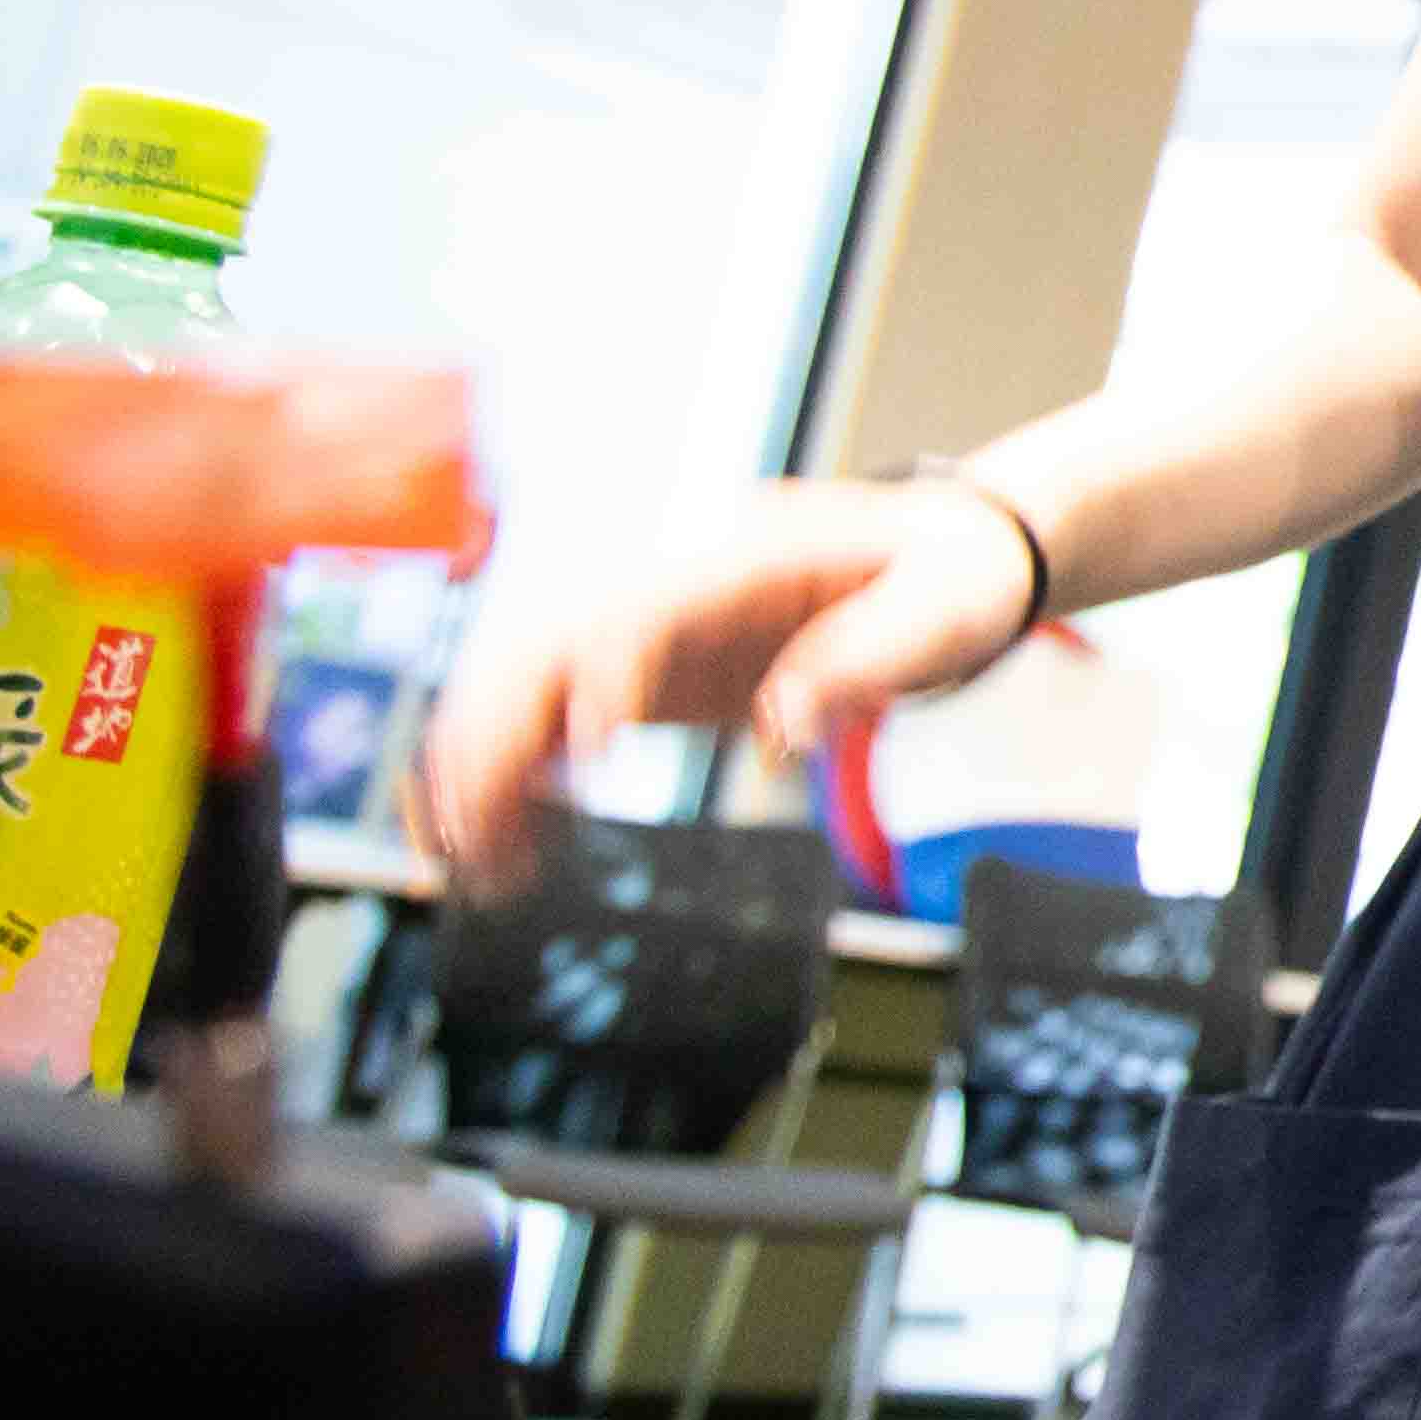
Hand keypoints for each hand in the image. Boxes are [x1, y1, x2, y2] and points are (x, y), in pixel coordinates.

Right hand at [409, 478, 1042, 879]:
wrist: (947, 552)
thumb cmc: (949, 576)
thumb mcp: (939, 613)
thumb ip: (863, 664)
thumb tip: (787, 730)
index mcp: (741, 561)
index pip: (638, 614)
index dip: (603, 679)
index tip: (589, 755)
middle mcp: (674, 587)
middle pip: (545, 648)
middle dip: (496, 737)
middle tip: (475, 839)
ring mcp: (653, 630)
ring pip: (529, 687)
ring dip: (485, 768)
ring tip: (471, 866)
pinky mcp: (653, 675)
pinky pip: (561, 721)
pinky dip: (522, 781)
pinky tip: (505, 851)